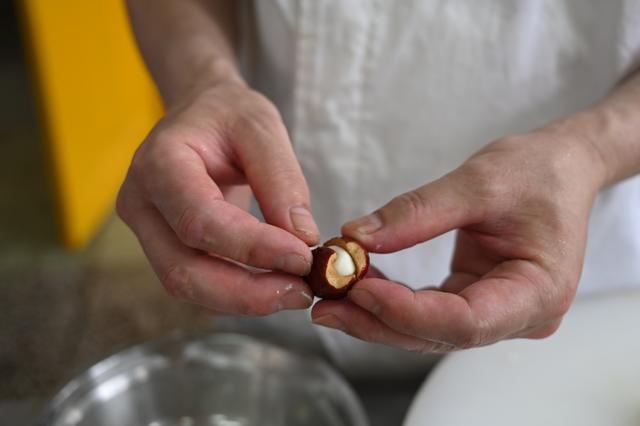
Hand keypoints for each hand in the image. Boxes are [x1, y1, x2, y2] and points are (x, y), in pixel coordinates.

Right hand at [117, 82, 319, 314]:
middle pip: (183, 269)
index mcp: (159, 161)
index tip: (302, 257)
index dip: (253, 247)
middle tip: (301, 293)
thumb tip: (302, 239)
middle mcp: (141, 201)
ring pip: (186, 284)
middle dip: (246, 292)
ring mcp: (145, 228)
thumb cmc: (228, 115)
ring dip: (243, 299)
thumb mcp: (262, 128)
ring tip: (294, 292)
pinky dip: (235, 292)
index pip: (201, 220)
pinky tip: (272, 284)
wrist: (200, 114)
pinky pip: (195, 281)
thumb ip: (281, 181)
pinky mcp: (161, 245)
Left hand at [312, 129, 606, 351]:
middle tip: (325, 306)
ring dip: (377, 315)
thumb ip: (418, 212)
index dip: (407, 311)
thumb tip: (356, 236)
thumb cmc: (536, 171)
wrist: (559, 169)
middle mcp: (521, 314)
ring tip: (329, 298)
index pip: (466, 321)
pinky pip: (428, 309)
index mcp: (539, 292)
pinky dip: (392, 299)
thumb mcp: (479, 182)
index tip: (359, 287)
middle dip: (379, 320)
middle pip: (440, 332)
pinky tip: (356, 285)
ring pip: (428, 328)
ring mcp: (498, 311)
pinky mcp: (476, 300)